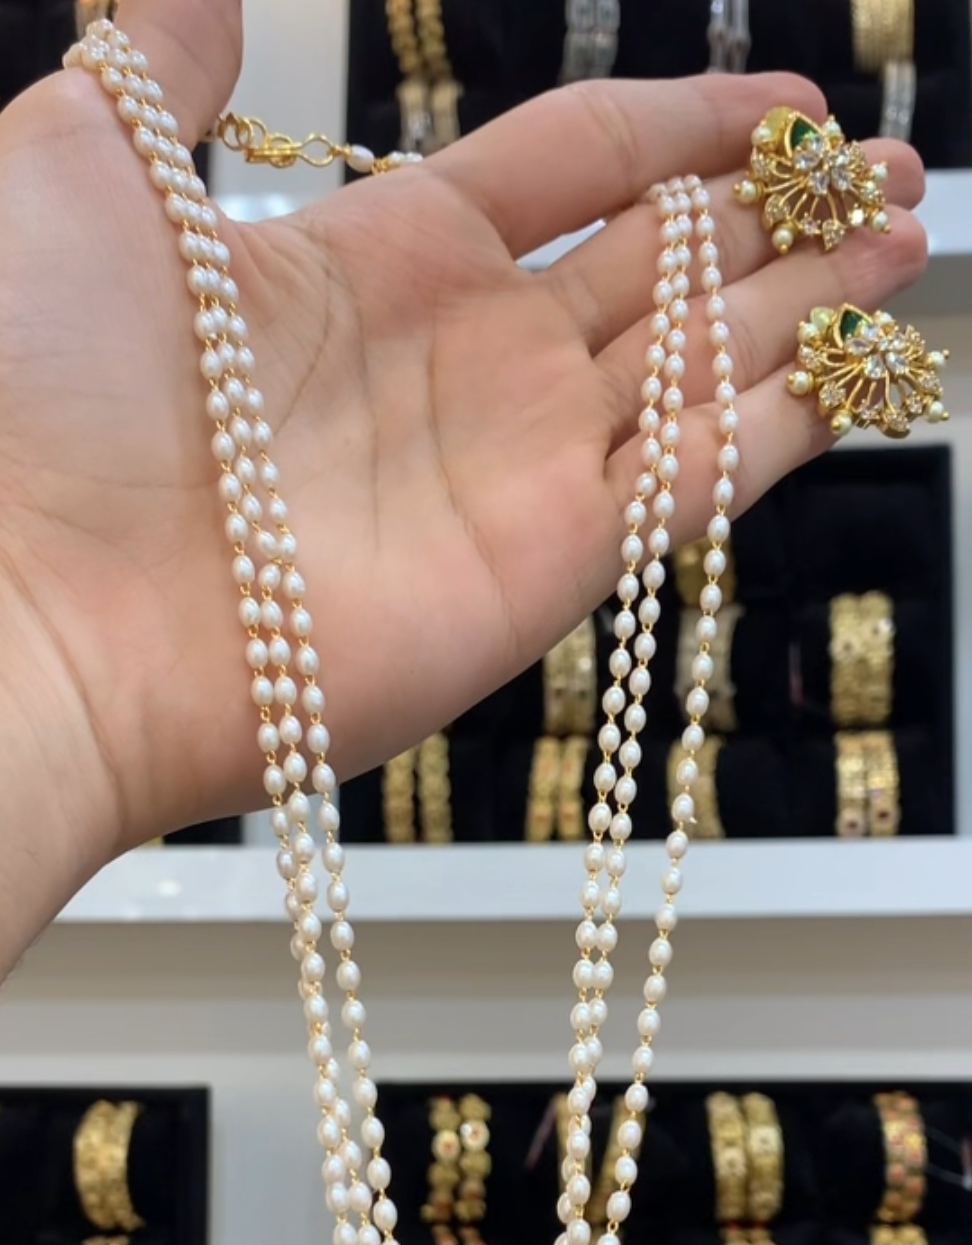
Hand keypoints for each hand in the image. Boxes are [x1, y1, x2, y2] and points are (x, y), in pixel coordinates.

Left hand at [0, 0, 925, 947]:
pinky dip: (781, 423)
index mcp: (379, 260)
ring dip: (808, 306)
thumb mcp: (83, 162)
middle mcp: (465, 365)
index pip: (575, 170)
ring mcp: (512, 473)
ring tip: (907, 238)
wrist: (22, 606)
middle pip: (662, 268)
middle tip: (891, 176)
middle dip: (781, 218)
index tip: (783, 103)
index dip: (683, 126)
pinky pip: (693, 482)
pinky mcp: (544, 570)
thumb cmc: (27, 392)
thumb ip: (173, 61)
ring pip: (699, 368)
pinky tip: (853, 364)